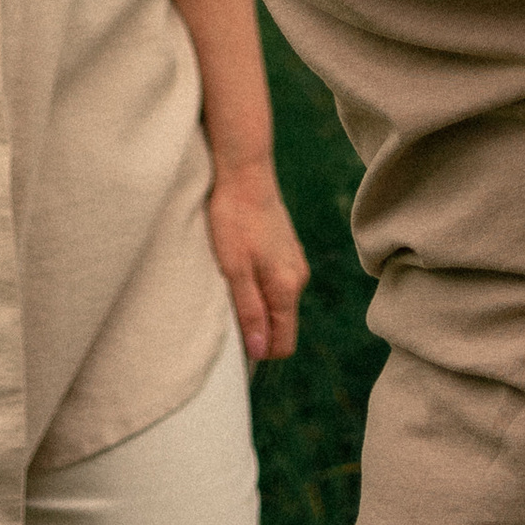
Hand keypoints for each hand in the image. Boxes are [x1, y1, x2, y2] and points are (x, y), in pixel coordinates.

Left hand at [208, 156, 310, 361]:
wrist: (244, 172)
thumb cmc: (234, 219)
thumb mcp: (235, 270)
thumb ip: (250, 311)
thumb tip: (260, 352)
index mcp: (287, 287)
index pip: (283, 343)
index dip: (259, 351)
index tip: (233, 337)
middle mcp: (298, 277)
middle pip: (281, 325)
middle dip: (256, 328)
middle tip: (226, 304)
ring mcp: (294, 262)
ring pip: (277, 303)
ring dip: (255, 304)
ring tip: (229, 281)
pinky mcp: (286, 249)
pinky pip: (276, 284)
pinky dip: (258, 285)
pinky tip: (238, 265)